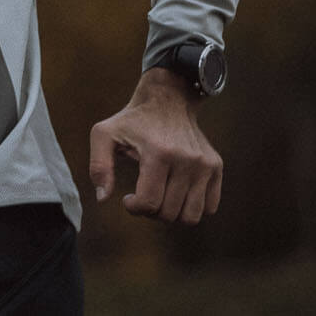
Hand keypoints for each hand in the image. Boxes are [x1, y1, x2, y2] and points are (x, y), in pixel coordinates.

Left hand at [88, 67, 222, 223]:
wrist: (167, 100)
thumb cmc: (132, 121)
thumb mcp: (104, 134)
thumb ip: (99, 166)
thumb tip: (102, 198)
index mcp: (158, 153)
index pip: (149, 202)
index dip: (134, 208)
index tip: (127, 198)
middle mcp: (187, 160)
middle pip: (169, 213)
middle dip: (150, 212)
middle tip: (142, 196)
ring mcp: (205, 165)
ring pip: (191, 216)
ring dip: (172, 215)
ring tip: (160, 198)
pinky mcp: (216, 167)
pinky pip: (209, 207)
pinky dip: (192, 208)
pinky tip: (176, 193)